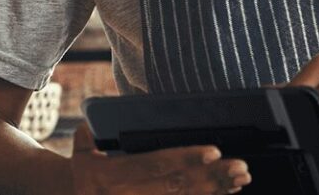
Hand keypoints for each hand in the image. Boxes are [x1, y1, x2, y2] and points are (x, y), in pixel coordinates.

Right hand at [71, 122, 250, 193]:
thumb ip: (84, 142)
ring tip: (240, 178)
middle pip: (178, 186)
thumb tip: (86, 130)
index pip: (154, 165)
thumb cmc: (82, 176)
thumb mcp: (78, 158)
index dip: (184, 158)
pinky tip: (227, 191)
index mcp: (113, 176)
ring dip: (215, 189)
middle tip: (240, 167)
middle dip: (211, 177)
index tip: (213, 151)